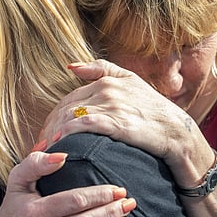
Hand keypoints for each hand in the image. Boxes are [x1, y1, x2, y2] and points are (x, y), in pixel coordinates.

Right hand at [0, 151, 132, 216]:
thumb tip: (62, 154)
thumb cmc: (13, 206)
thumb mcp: (17, 181)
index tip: (117, 188)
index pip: (73, 201)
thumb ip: (35, 164)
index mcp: (35, 211)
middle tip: (129, 201)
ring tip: (126, 216)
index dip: (98, 195)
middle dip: (109, 211)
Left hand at [40, 59, 211, 185]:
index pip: (68, 98)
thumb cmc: (153, 109)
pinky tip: (59, 144)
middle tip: (40, 145)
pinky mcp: (116, 122)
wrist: (176, 131)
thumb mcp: (131, 80)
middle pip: (65, 108)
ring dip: (53, 133)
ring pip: (70, 117)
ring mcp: (111, 106)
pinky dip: (67, 134)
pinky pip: (83, 126)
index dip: (54, 116)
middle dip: (49, 127)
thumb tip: (70, 66)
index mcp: (106, 81)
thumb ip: (101, 69)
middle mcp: (106, 90)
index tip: (46, 132)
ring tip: (45, 150)